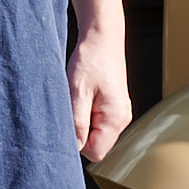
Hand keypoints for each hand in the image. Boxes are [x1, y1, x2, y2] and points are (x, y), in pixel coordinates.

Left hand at [70, 28, 133, 165]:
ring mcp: (119, 112)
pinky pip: (97, 121)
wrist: (102, 36)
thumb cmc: (91, 60)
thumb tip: (73, 148)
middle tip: (69, 107)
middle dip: (79, 132)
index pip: (95, 153)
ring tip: (76, 98)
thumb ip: (76, 124)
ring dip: (81, 121)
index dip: (77, 143)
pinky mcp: (113, 105)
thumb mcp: (77, 93)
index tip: (66, 123)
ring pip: (95, 133)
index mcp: (116, 118)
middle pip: (96, 145)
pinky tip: (81, 95)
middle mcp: (122, 119)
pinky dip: (85, 113)